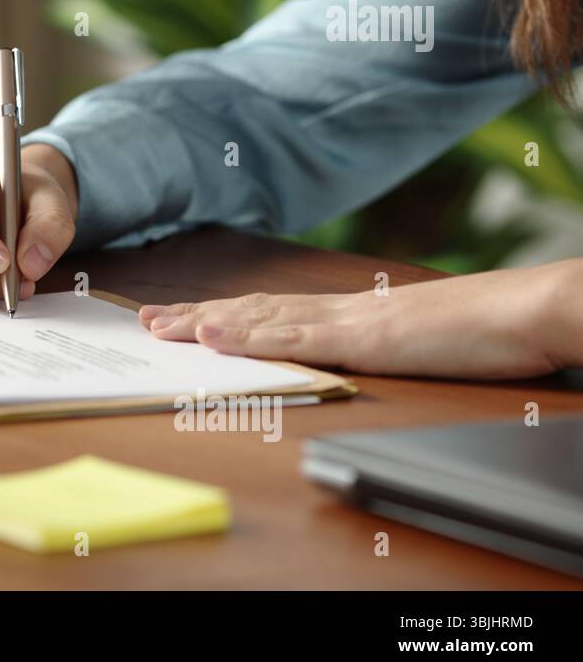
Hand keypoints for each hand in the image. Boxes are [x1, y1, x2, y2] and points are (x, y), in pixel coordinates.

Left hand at [139, 260, 582, 379]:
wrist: (519, 312)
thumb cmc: (473, 330)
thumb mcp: (406, 341)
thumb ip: (368, 343)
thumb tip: (341, 351)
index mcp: (342, 313)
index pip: (265, 313)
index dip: (216, 315)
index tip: (174, 319)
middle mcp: (332, 310)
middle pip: (247, 312)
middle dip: (191, 317)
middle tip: (142, 321)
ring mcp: (342, 321)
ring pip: (257, 320)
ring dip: (201, 322)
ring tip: (157, 326)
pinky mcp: (358, 337)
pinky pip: (291, 338)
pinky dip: (246, 336)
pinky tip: (211, 336)